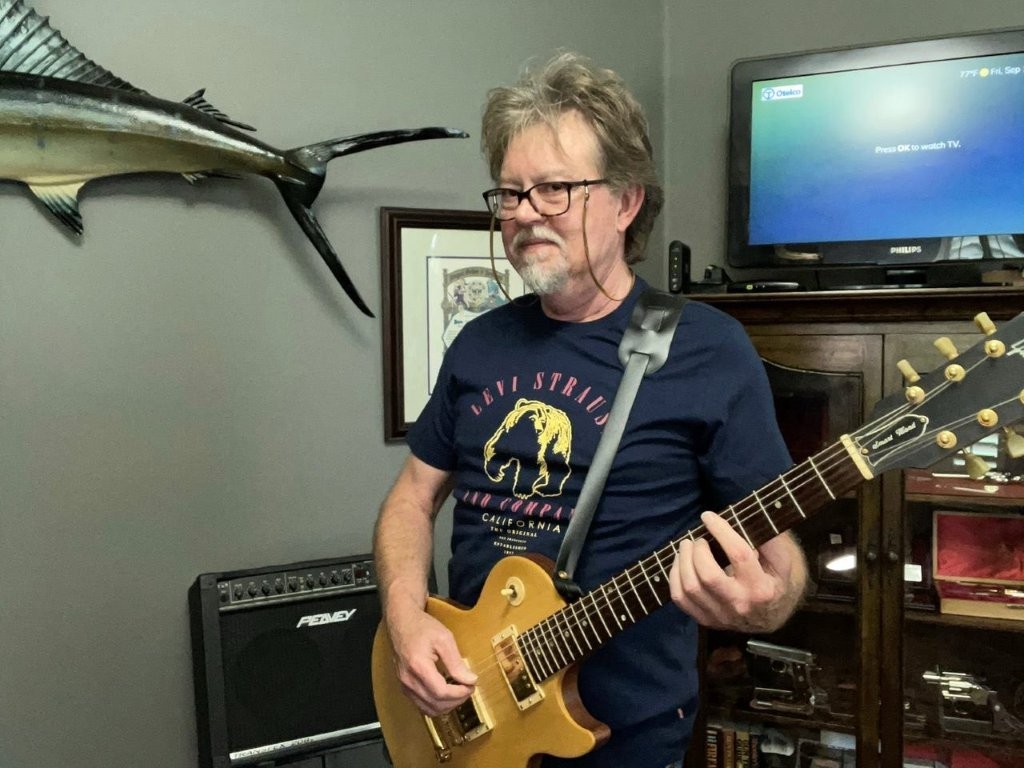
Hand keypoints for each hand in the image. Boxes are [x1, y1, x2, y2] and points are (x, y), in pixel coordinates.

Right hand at [386, 607, 477, 716]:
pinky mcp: (404, 686)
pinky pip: (422, 705)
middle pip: (436, 704)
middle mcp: (408, 679)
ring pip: (429, 709)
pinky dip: (436, 704)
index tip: (471, 685)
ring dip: (447, 705)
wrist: (402, 622)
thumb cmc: (421, 627)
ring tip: (459, 692)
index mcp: (418, 666)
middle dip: (456, 700)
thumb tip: (470, 680)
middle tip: (468, 688)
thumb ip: (456, 662)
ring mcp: (404, 684)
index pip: (441, 692)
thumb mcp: (444, 638)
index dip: (459, 693)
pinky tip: (446, 693)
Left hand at [668, 511, 805, 631]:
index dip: (721, 531)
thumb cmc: (776, 580)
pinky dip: (675, 578)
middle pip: (708, 576)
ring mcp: (721, 616)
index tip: (708, 516)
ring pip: (691, 588)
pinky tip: (680, 564)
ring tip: (686, 546)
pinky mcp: (707, 621)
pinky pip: (681, 600)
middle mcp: (740, 605)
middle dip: (697, 551)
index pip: (739, 555)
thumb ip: (771, 541)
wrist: (773, 615)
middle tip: (698, 539)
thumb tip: (749, 519)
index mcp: (762, 588)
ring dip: (682, 561)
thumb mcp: (783, 560)